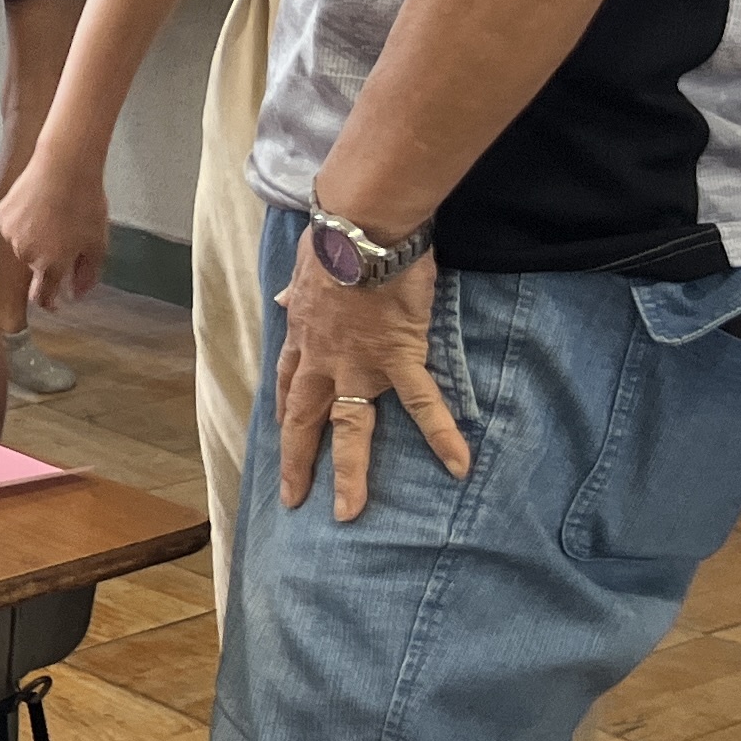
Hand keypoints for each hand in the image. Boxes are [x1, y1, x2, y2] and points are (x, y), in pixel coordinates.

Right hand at [0, 147, 110, 312]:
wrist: (64, 165)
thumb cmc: (85, 202)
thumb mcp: (97, 242)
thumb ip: (87, 273)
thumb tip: (77, 293)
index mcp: (51, 265)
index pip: (43, 297)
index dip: (50, 302)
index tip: (54, 301)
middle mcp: (27, 255)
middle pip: (36, 267)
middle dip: (49, 259)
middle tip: (65, 236)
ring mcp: (11, 235)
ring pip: (23, 247)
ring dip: (35, 240)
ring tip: (53, 216)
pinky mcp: (3, 215)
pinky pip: (13, 227)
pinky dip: (24, 222)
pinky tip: (39, 206)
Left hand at [273, 246, 468, 521]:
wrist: (363, 227)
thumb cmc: (335, 238)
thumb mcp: (304, 266)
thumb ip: (296, 290)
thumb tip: (282, 299)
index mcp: (303, 336)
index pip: (287, 382)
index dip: (284, 409)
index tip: (282, 430)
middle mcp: (324, 359)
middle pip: (304, 418)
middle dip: (297, 460)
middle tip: (293, 498)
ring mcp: (359, 364)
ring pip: (351, 427)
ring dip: (349, 472)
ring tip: (349, 513)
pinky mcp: (399, 358)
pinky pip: (422, 404)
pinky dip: (441, 434)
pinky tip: (458, 466)